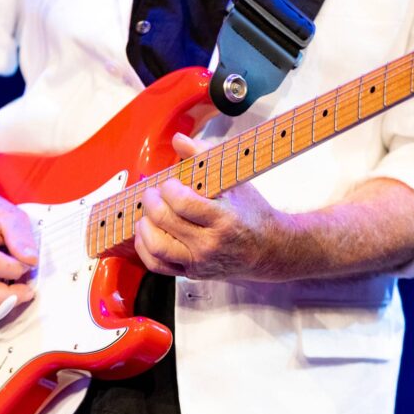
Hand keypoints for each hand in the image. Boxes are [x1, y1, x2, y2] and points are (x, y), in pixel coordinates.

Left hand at [134, 133, 292, 279]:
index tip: (171, 183)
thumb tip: (180, 140)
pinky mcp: (191, 274)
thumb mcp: (235, 182)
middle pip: (165, 221)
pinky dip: (144, 248)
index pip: (183, 203)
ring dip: (145, 225)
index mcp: (223, 220)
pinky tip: (147, 232)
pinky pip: (157, 265)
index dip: (169, 188)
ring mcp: (199, 262)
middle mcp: (210, 245)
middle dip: (152, 201)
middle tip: (153, 192)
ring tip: (149, 213)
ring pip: (156, 247)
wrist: (269, 250)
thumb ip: (205, 156)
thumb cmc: (252, 215)